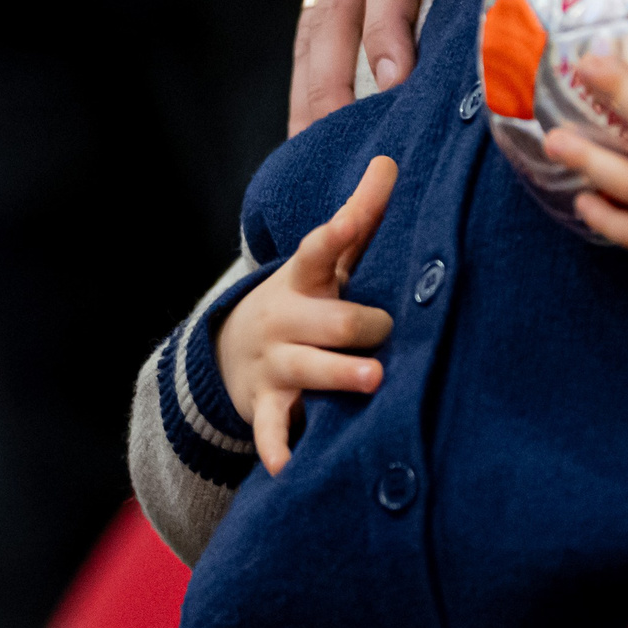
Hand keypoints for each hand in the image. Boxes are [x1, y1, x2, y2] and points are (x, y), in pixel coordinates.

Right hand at [216, 157, 398, 473]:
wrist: (235, 350)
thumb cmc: (305, 298)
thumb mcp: (324, 260)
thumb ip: (358, 215)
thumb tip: (392, 161)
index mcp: (303, 279)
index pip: (319, 249)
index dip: (339, 232)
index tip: (352, 218)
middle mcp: (287, 320)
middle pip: (329, 320)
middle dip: (359, 325)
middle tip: (388, 329)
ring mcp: (276, 364)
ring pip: (309, 370)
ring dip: (338, 375)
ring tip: (371, 381)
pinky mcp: (268, 407)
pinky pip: (272, 430)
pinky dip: (279, 448)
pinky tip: (289, 466)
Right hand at [293, 0, 470, 133]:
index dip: (388, 29)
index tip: (393, 80)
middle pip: (337, 14)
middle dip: (329, 82)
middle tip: (334, 140)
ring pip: (314, 24)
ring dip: (307, 88)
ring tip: (307, 146)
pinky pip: (311, 20)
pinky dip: (306, 70)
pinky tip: (308, 117)